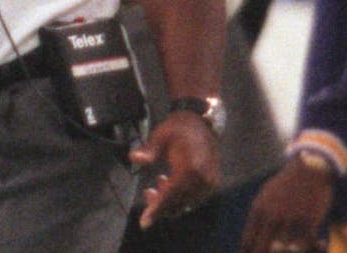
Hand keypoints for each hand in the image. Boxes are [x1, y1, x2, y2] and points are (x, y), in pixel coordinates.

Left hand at [128, 110, 220, 228]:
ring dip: (169, 201)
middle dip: (160, 206)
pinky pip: (193, 198)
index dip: (156, 209)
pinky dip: (179, 196)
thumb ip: (149, 150)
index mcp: (191, 168)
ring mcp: (210, 183)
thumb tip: (134, 158)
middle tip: (147, 194)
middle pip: (178, 204)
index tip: (144, 223)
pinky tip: (167, 183)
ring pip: (186, 203)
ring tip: (155, 185)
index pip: (171, 195)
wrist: (202, 123)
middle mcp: (204, 179)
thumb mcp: (161, 135)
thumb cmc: (178, 128)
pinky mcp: (212, 183)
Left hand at [240, 156, 333, 252]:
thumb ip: (258, 215)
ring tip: (288, 251)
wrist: (308, 170)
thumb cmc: (286, 184)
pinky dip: (308, 249)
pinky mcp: (309, 220)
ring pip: (285, 249)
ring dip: (286, 252)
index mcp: (259, 210)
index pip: (249, 240)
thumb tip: (251, 234)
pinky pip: (306, 244)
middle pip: (263, 248)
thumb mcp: (265, 196)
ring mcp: (291, 219)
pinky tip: (311, 247)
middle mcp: (272, 216)